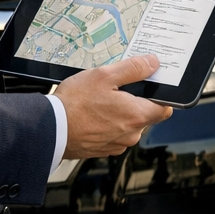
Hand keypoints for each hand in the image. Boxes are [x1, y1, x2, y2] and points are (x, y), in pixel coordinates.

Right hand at [53, 54, 172, 158]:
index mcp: (137, 116)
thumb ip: (133, 69)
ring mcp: (116, 144)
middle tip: (115, 89)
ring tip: (98, 102)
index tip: (150, 86)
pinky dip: (106, 125)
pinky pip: (113, 134)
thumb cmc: (75, 103)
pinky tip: (92, 114)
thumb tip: (153, 64)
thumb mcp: (105, 75)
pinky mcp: (102, 150)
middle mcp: (131, 134)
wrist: (49, 129)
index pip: (165, 108)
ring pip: (127, 125)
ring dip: (119, 114)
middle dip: (134, 102)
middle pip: (144, 115)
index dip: (159, 96)